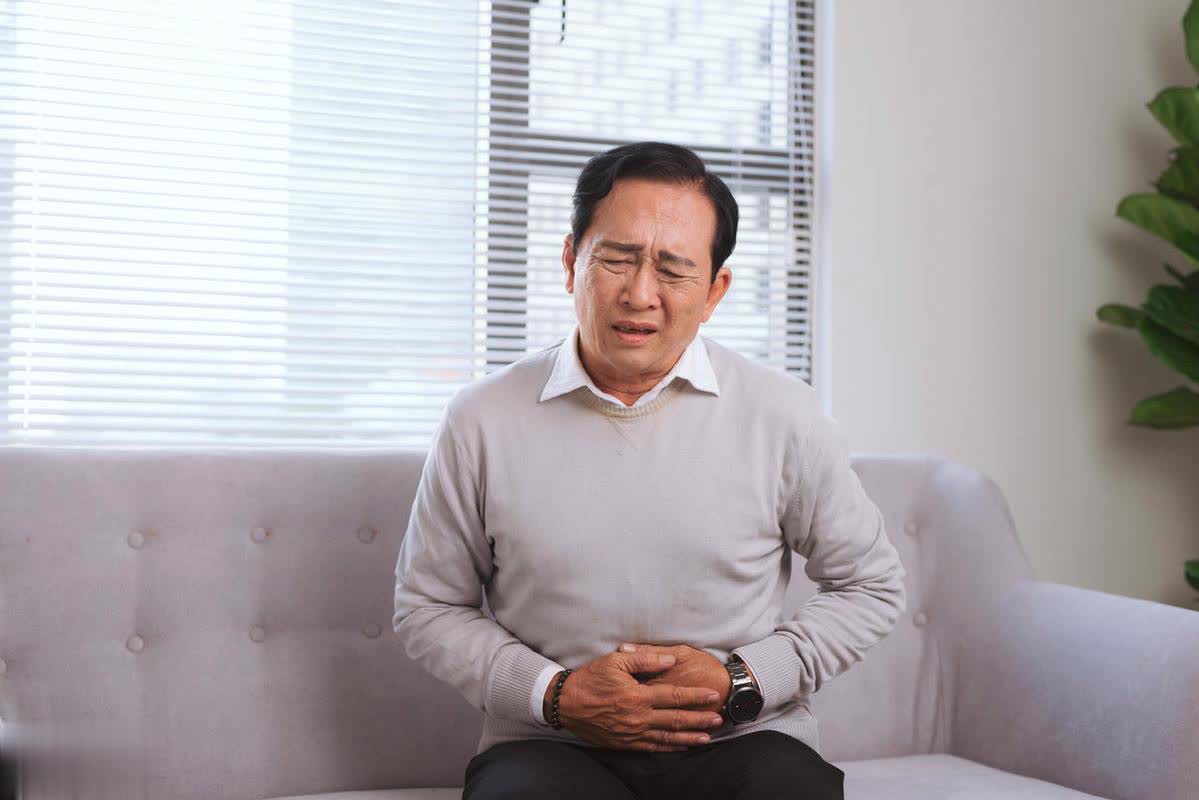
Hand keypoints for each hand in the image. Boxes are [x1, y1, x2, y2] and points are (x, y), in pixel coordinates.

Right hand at [547, 648, 726, 751]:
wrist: (566, 704)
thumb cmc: (590, 679)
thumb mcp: (615, 661)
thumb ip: (644, 660)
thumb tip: (670, 660)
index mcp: (638, 696)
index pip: (674, 696)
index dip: (695, 696)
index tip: (711, 695)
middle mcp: (639, 717)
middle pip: (676, 719)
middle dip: (700, 719)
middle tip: (719, 718)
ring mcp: (633, 733)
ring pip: (668, 737)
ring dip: (690, 737)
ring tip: (708, 736)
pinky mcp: (626, 743)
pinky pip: (653, 747)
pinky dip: (671, 747)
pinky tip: (683, 746)